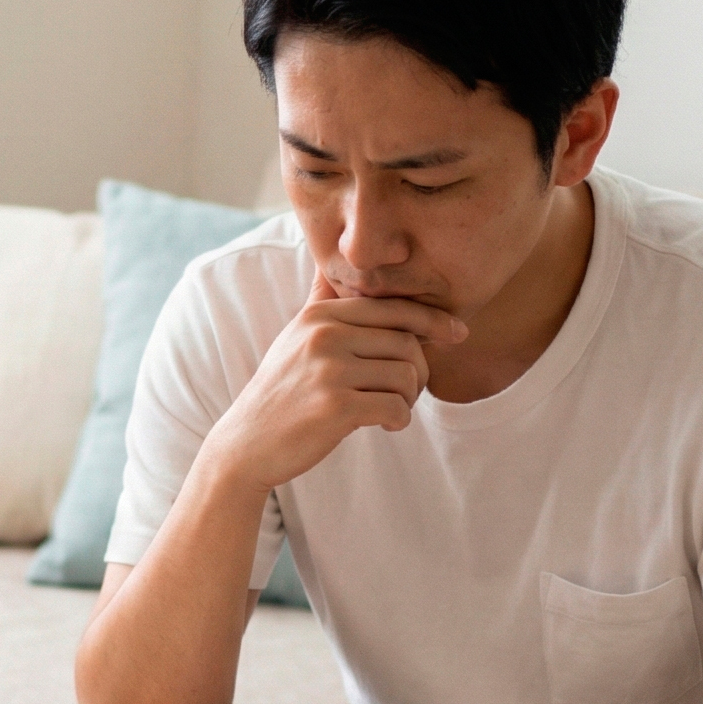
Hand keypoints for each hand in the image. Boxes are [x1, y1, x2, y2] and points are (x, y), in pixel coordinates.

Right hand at [205, 270, 465, 490]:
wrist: (245, 445)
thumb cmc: (281, 393)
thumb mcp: (295, 338)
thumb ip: (324, 302)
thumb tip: (338, 259)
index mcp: (320, 316)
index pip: (393, 307)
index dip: (432, 320)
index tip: (456, 332)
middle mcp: (324, 336)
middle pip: (406, 342)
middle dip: (419, 370)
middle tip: (408, 391)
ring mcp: (328, 370)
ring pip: (405, 375)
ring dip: (409, 398)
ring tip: (393, 410)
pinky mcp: (335, 407)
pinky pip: (394, 407)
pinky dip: (399, 420)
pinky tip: (387, 425)